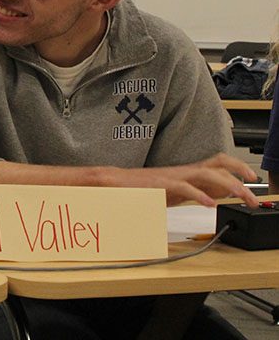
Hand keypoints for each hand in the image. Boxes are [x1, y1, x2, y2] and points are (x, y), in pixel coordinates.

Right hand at [108, 153, 258, 206]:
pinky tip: (210, 205)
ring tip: (241, 195)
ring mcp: (174, 176)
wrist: (114, 183)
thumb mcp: (175, 192)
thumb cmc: (142, 189)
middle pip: (219, 164)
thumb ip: (196, 192)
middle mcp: (184, 171)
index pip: (219, 164)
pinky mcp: (162, 184)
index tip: (253, 181)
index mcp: (188, 172)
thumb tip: (217, 196)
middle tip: (254, 191)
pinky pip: (185, 187)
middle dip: (240, 176)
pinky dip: (200, 195)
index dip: (238, 170)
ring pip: (207, 174)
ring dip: (227, 184)